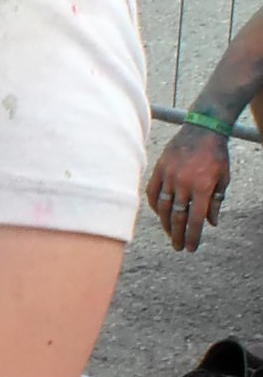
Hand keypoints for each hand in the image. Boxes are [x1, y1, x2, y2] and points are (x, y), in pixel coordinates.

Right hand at [147, 126, 230, 250]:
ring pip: (163, 207)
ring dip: (166, 224)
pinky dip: (155, 205)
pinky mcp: (159, 168)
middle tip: (178, 247)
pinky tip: (160, 213)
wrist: (203, 129)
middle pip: (177, 217)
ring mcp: (169, 175)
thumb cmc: (216, 154)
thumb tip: (211, 222)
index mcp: (202, 187)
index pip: (195, 219)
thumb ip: (216, 201)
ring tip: (170, 234)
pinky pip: (153, 192)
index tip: (191, 248)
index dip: (192, 236)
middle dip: (178, 235)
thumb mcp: (224, 178)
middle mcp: (184, 183)